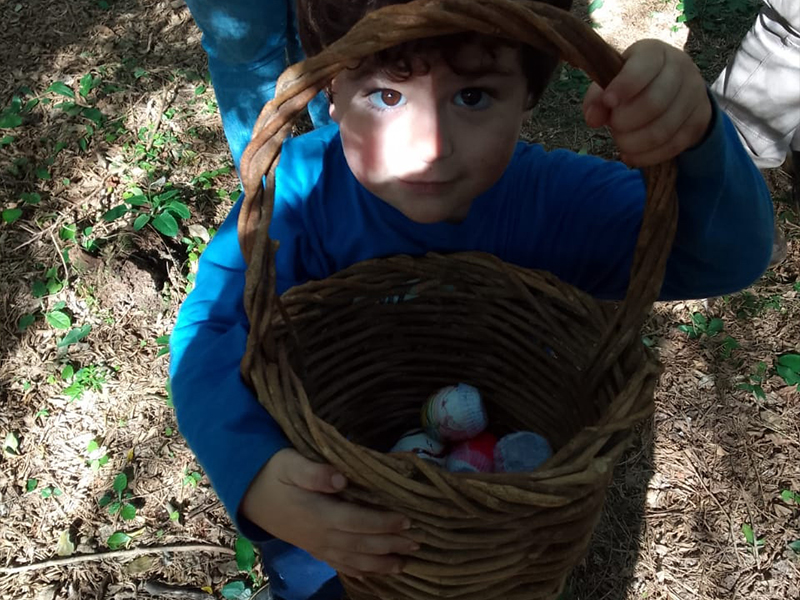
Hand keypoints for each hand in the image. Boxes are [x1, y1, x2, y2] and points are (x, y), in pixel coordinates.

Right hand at [241, 448, 417, 577]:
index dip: (383, 523)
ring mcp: (317, 545)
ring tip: (405, 565)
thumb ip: (315, 472)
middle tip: (418, 542)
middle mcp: (321, 535)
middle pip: (362, 544)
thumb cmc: (273, 472)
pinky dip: (358, 571)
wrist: (248, 493)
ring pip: (354, 560)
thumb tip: (341, 478)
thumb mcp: (290, 463)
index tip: (408, 519)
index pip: (358, 521)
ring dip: (380, 564)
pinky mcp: (313, 548)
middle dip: (391, 545)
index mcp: (318, 513)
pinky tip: (372, 575)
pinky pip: (339, 564)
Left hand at [583, 39, 711, 166]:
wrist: (676, 89)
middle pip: (654, 103)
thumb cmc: (636, 83)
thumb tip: (593, 119)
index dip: (624, 86)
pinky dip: (646, 156)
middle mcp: (681, 69)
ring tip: (621, 141)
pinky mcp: (699, 121)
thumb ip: (598, 98)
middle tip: (614, 126)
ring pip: (663, 130)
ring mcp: (694, 96)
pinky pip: (672, 146)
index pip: (643, 68)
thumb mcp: (614, 81)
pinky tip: (631, 155)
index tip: (609, 102)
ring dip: (634, 143)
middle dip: (625, 122)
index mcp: (655, 53)